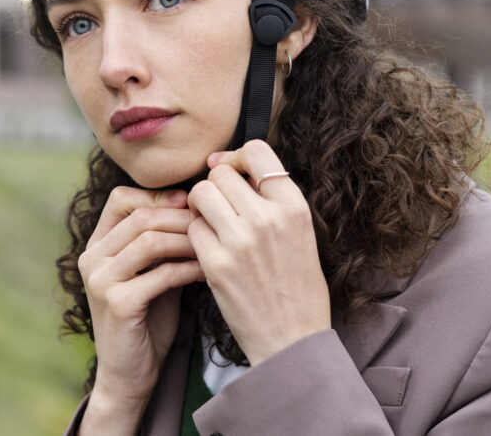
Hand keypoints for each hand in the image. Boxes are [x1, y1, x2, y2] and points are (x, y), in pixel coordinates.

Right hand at [77, 186, 205, 433]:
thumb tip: (198, 206)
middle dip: (181, 217)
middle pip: (140, 216)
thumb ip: (163, 243)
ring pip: (148, 241)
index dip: (158, 195)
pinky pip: (159, 274)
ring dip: (187, 240)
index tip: (191, 203)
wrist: (129, 375)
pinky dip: (188, 269)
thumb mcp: (152, 273)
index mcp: (97, 246)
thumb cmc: (147, 321)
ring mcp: (100, 281)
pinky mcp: (116, 303)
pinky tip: (207, 272)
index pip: (121, 199)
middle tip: (212, 222)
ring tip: (213, 244)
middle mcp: (91, 258)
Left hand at [186, 139, 330, 365]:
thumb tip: (224, 165)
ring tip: (211, 225)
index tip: (230, 173)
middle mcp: (268, 218)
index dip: (236, 158)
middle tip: (219, 208)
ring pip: (199, 194)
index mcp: (294, 206)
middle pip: (220, 173)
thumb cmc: (296, 285)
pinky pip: (191, 229)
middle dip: (214, 186)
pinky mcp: (216, 264)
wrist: (292, 339)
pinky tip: (208, 250)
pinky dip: (195, 235)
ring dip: (200, 207)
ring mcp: (240, 241)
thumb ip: (270, 199)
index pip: (256, 151)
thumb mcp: (299, 233)